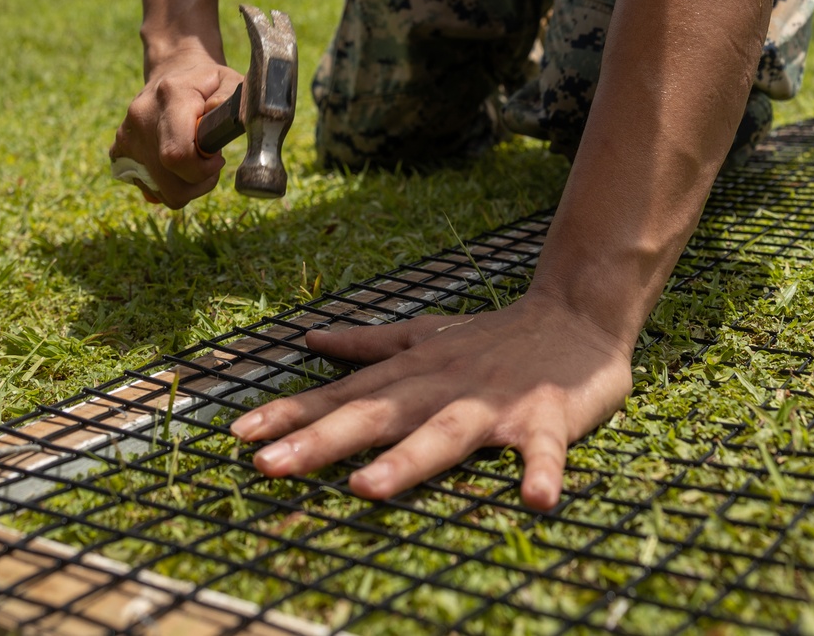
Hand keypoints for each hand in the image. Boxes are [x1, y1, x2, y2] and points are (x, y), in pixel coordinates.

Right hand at [110, 48, 241, 208]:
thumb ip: (230, 96)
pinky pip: (143, 185)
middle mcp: (141, 116)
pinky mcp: (119, 147)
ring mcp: (126, 134)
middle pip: (169, 183)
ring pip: (157, 190)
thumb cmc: (208, 82)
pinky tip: (174, 163)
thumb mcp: (229, 81)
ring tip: (193, 160)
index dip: (203, 169)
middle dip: (197, 183)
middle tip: (209, 161)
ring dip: (182, 185)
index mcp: (171, 96)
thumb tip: (215, 109)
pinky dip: (163, 182)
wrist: (173, 70)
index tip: (217, 158)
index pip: (177, 155)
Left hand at [230, 291, 632, 509]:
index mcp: (413, 372)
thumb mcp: (424, 336)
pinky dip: (542, 471)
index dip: (291, 415)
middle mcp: (443, 385)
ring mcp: (493, 402)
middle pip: (377, 415)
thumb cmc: (492, 337)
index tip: (238, 434)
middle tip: (268, 466)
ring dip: (409, 460)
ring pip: (445, 433)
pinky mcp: (547, 416)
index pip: (343, 396)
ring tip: (368, 489)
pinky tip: (536, 499)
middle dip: (322, 440)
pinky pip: (544, 449)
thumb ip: (368, 345)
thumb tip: (309, 341)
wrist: (575, 314)